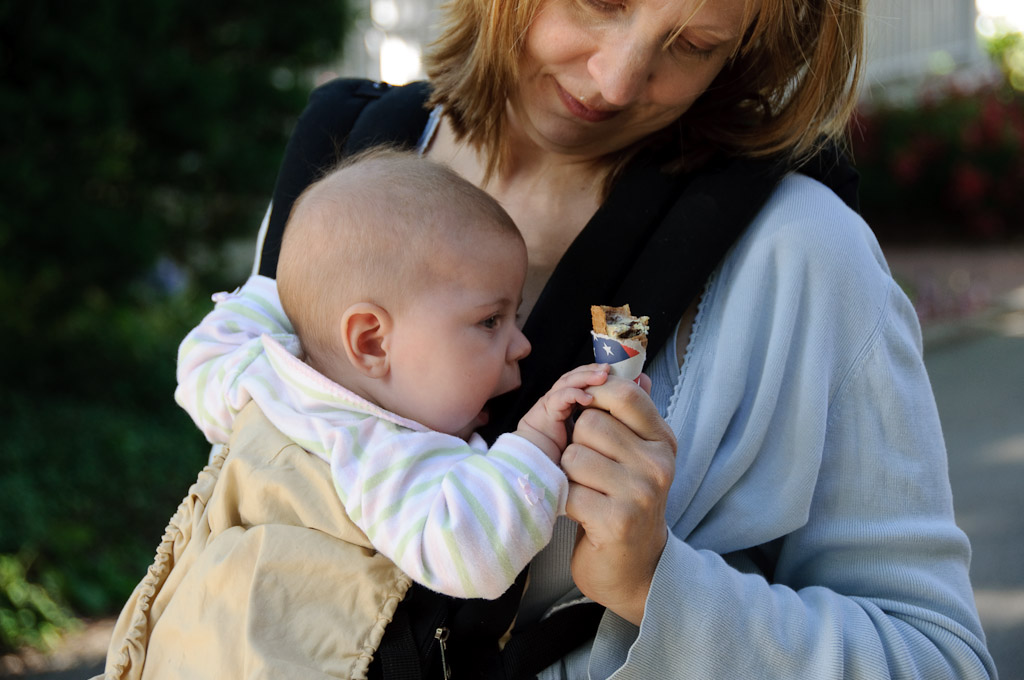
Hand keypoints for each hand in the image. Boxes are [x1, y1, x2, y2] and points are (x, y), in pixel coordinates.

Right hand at [516, 364, 609, 462]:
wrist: (538, 463)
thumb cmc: (560, 453)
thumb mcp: (583, 436)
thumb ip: (595, 425)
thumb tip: (619, 420)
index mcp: (566, 404)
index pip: (580, 382)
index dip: (594, 375)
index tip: (612, 373)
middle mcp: (557, 400)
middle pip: (573, 377)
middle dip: (591, 371)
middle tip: (607, 368)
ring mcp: (549, 403)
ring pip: (566, 383)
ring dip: (585, 378)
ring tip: (602, 377)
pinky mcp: (544, 410)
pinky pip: (559, 397)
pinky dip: (574, 394)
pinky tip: (588, 398)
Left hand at [561, 376, 676, 624]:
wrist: (636, 569)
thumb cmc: (627, 504)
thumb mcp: (638, 456)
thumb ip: (634, 416)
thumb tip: (638, 374)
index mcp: (662, 441)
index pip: (625, 394)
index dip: (594, 395)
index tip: (584, 412)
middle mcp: (658, 464)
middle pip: (591, 423)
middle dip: (577, 444)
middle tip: (590, 471)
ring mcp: (640, 492)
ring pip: (575, 455)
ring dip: (569, 476)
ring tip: (587, 492)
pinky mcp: (618, 521)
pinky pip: (570, 490)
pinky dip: (566, 503)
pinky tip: (582, 515)